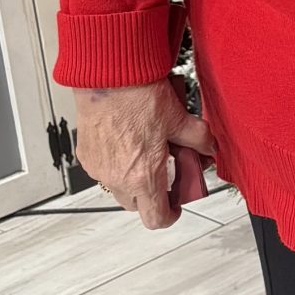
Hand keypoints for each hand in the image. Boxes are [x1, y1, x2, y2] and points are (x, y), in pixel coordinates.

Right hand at [72, 81, 217, 229]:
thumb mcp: (180, 118)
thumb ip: (198, 139)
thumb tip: (208, 148)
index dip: (169, 215)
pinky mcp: (86, 155)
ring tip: (148, 152)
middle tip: (167, 172)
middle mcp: (116, 178)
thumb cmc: (138, 95)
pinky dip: (118, 164)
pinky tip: (130, 141)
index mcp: (143, 176)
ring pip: (119, 187)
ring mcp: (99, 168)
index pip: (155, 217)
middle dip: (154, 194)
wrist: (108, 76)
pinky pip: (104, 170)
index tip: (177, 205)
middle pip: (137, 204)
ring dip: (135, 178)